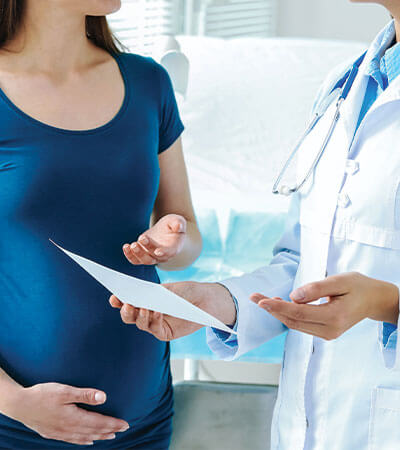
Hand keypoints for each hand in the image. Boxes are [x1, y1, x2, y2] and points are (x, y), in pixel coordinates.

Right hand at [7, 383, 128, 445]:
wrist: (19, 405)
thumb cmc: (42, 394)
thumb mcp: (65, 391)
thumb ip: (85, 394)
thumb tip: (104, 397)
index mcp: (73, 418)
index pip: (98, 423)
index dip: (113, 424)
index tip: (126, 424)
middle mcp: (68, 429)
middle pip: (94, 432)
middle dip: (109, 430)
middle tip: (123, 429)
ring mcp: (60, 433)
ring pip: (84, 437)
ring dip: (99, 436)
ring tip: (110, 436)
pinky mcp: (53, 433)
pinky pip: (72, 440)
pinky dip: (83, 441)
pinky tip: (88, 441)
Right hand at [109, 282, 235, 340]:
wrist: (203, 299)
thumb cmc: (185, 291)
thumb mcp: (167, 289)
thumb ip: (152, 294)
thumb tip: (136, 297)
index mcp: (143, 300)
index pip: (126, 302)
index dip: (118, 301)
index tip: (114, 297)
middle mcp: (146, 313)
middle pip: (129, 316)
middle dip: (126, 311)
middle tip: (127, 304)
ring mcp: (154, 325)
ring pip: (140, 324)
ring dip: (140, 316)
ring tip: (143, 308)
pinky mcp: (164, 333)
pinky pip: (155, 329)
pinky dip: (155, 320)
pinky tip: (157, 312)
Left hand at [123, 214, 185, 265]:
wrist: (167, 231)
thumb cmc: (173, 225)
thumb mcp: (177, 221)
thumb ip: (178, 223)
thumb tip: (179, 226)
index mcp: (173, 248)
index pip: (169, 253)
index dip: (164, 253)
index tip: (157, 251)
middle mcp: (163, 256)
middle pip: (154, 257)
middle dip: (147, 249)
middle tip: (141, 238)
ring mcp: (152, 257)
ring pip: (144, 260)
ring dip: (137, 254)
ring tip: (131, 245)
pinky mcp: (143, 255)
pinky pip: (135, 260)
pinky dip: (130, 255)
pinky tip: (126, 247)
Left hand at [251, 272, 398, 340]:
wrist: (373, 300)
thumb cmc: (358, 286)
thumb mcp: (339, 280)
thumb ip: (316, 288)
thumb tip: (293, 295)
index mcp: (334, 316)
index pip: (298, 313)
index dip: (277, 307)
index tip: (260, 301)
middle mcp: (330, 329)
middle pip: (293, 320)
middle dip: (272, 309)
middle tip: (254, 297)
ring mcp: (328, 334)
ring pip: (295, 324)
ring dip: (278, 313)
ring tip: (264, 299)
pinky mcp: (325, 332)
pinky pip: (302, 325)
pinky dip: (288, 315)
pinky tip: (280, 304)